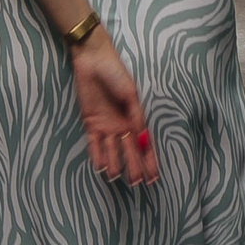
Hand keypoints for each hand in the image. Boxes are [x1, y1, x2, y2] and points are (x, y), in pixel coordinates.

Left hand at [71, 31, 158, 186]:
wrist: (93, 60)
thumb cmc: (116, 72)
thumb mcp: (130, 93)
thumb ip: (135, 115)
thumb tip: (141, 136)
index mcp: (134, 118)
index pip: (144, 144)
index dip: (149, 161)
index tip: (154, 177)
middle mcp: (121, 125)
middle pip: (129, 151)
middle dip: (134, 167)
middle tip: (137, 183)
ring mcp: (106, 126)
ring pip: (112, 151)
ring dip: (115, 164)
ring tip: (117, 176)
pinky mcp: (90, 123)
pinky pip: (94, 144)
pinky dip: (98, 155)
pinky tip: (101, 168)